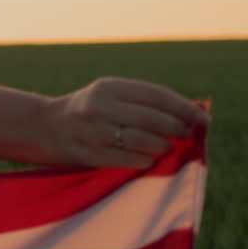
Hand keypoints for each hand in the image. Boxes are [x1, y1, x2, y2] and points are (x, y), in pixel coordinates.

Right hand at [38, 77, 208, 168]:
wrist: (45, 127)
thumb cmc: (89, 111)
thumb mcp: (109, 95)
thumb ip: (143, 100)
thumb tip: (191, 111)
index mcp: (107, 87)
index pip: (155, 95)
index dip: (184, 107)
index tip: (203, 118)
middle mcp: (99, 107)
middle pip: (153, 119)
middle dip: (177, 128)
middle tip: (186, 133)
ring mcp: (93, 131)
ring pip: (144, 141)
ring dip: (162, 146)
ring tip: (164, 146)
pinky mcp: (90, 154)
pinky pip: (131, 160)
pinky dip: (146, 160)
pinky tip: (146, 158)